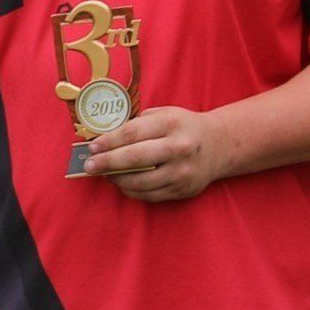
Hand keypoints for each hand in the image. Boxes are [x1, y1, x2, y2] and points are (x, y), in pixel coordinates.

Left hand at [82, 106, 231, 201]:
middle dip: (107, 163)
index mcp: (172, 124)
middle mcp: (179, 148)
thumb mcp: (165, 114)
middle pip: (135, 158)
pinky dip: (131, 190)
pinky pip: (149, 195)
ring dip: (117, 180)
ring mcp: (182, 172)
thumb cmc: (183, 127)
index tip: (92, 147)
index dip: (109, 141)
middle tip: (89, 166)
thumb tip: (104, 138)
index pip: (132, 133)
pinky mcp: (182, 190)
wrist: (219, 145)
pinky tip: (122, 183)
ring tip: (104, 174)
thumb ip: (138, 124)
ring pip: (140, 182)